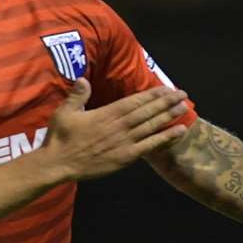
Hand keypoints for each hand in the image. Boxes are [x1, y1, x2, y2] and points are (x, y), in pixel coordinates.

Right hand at [41, 78, 189, 181]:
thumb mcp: (65, 112)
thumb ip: (77, 95)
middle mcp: (120, 125)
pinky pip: (150, 146)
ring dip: (169, 116)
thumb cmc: (60, 138)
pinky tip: (179, 132)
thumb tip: (82, 79)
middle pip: (148, 111)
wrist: (58, 163)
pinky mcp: (126, 156)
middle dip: (167, 102)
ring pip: (152, 126)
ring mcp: (125, 141)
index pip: (136, 100)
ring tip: (184, 108)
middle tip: (183, 94)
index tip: (166, 88)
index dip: (153, 94)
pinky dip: (166, 138)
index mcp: (107, 113)